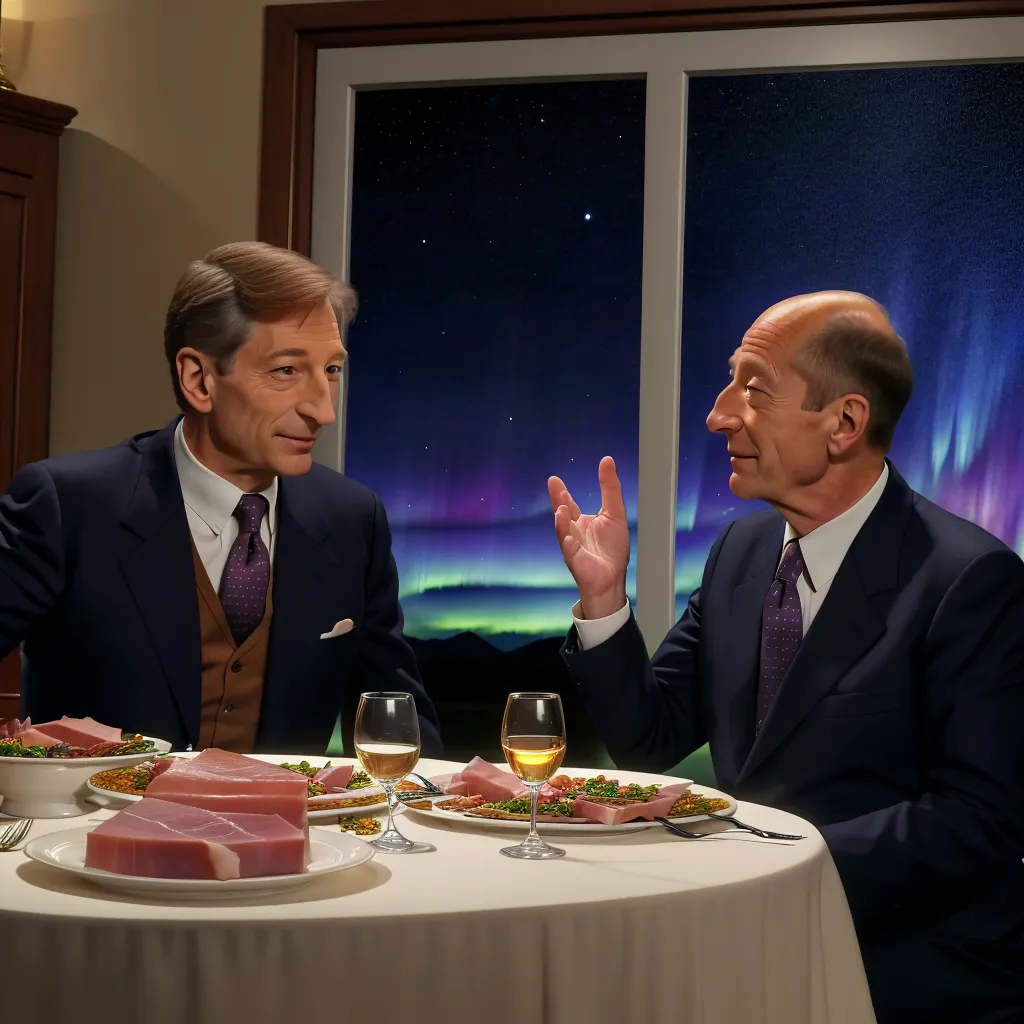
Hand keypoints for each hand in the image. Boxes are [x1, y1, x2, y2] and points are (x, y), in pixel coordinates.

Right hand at [547, 456, 628, 619]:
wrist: (612, 578)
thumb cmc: (612, 549)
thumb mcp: (615, 512)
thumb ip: (609, 487)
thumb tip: (606, 460)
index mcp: (580, 522)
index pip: (569, 504)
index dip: (562, 492)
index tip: (554, 479)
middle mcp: (573, 533)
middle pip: (563, 514)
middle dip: (558, 500)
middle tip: (554, 485)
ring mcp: (573, 548)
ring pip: (563, 533)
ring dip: (561, 523)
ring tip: (561, 510)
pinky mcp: (577, 563)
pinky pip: (570, 554)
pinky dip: (569, 547)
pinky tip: (569, 540)